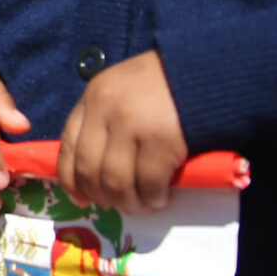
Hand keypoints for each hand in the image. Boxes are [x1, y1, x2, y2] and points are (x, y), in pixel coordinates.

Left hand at [59, 50, 189, 211]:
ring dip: (127, 202)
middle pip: (88, 168)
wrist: (208, 69)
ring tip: (140, 206)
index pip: (68, 144)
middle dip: (100, 195)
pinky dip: (152, 198)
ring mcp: (132, 125)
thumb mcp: (123, 89)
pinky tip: (160, 199)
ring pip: (115, 180)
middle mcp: (106, 110)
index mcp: (93, 96)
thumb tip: (96, 171)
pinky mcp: (161, 141)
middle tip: (115, 205)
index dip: (70, 178)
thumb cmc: (166, 82)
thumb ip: (105, 119)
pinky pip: (148, 182)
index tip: (78, 197)